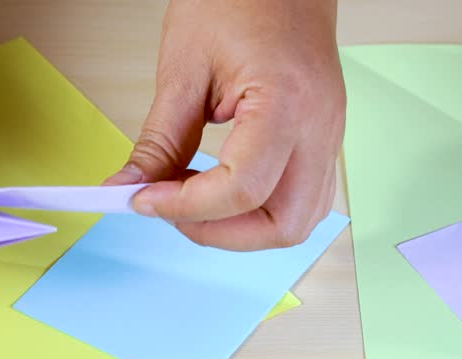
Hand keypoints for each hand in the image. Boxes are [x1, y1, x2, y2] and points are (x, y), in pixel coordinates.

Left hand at [106, 0, 344, 250]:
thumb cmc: (241, 0)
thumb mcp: (184, 68)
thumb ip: (159, 139)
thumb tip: (130, 186)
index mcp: (287, 103)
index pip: (241, 189)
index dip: (185, 207)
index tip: (143, 200)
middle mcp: (320, 128)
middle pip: (283, 224)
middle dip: (220, 232)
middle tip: (171, 211)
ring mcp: (330, 137)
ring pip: (299, 222)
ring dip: (244, 229)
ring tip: (196, 202)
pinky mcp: (325, 140)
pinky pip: (305, 199)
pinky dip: (262, 210)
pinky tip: (223, 190)